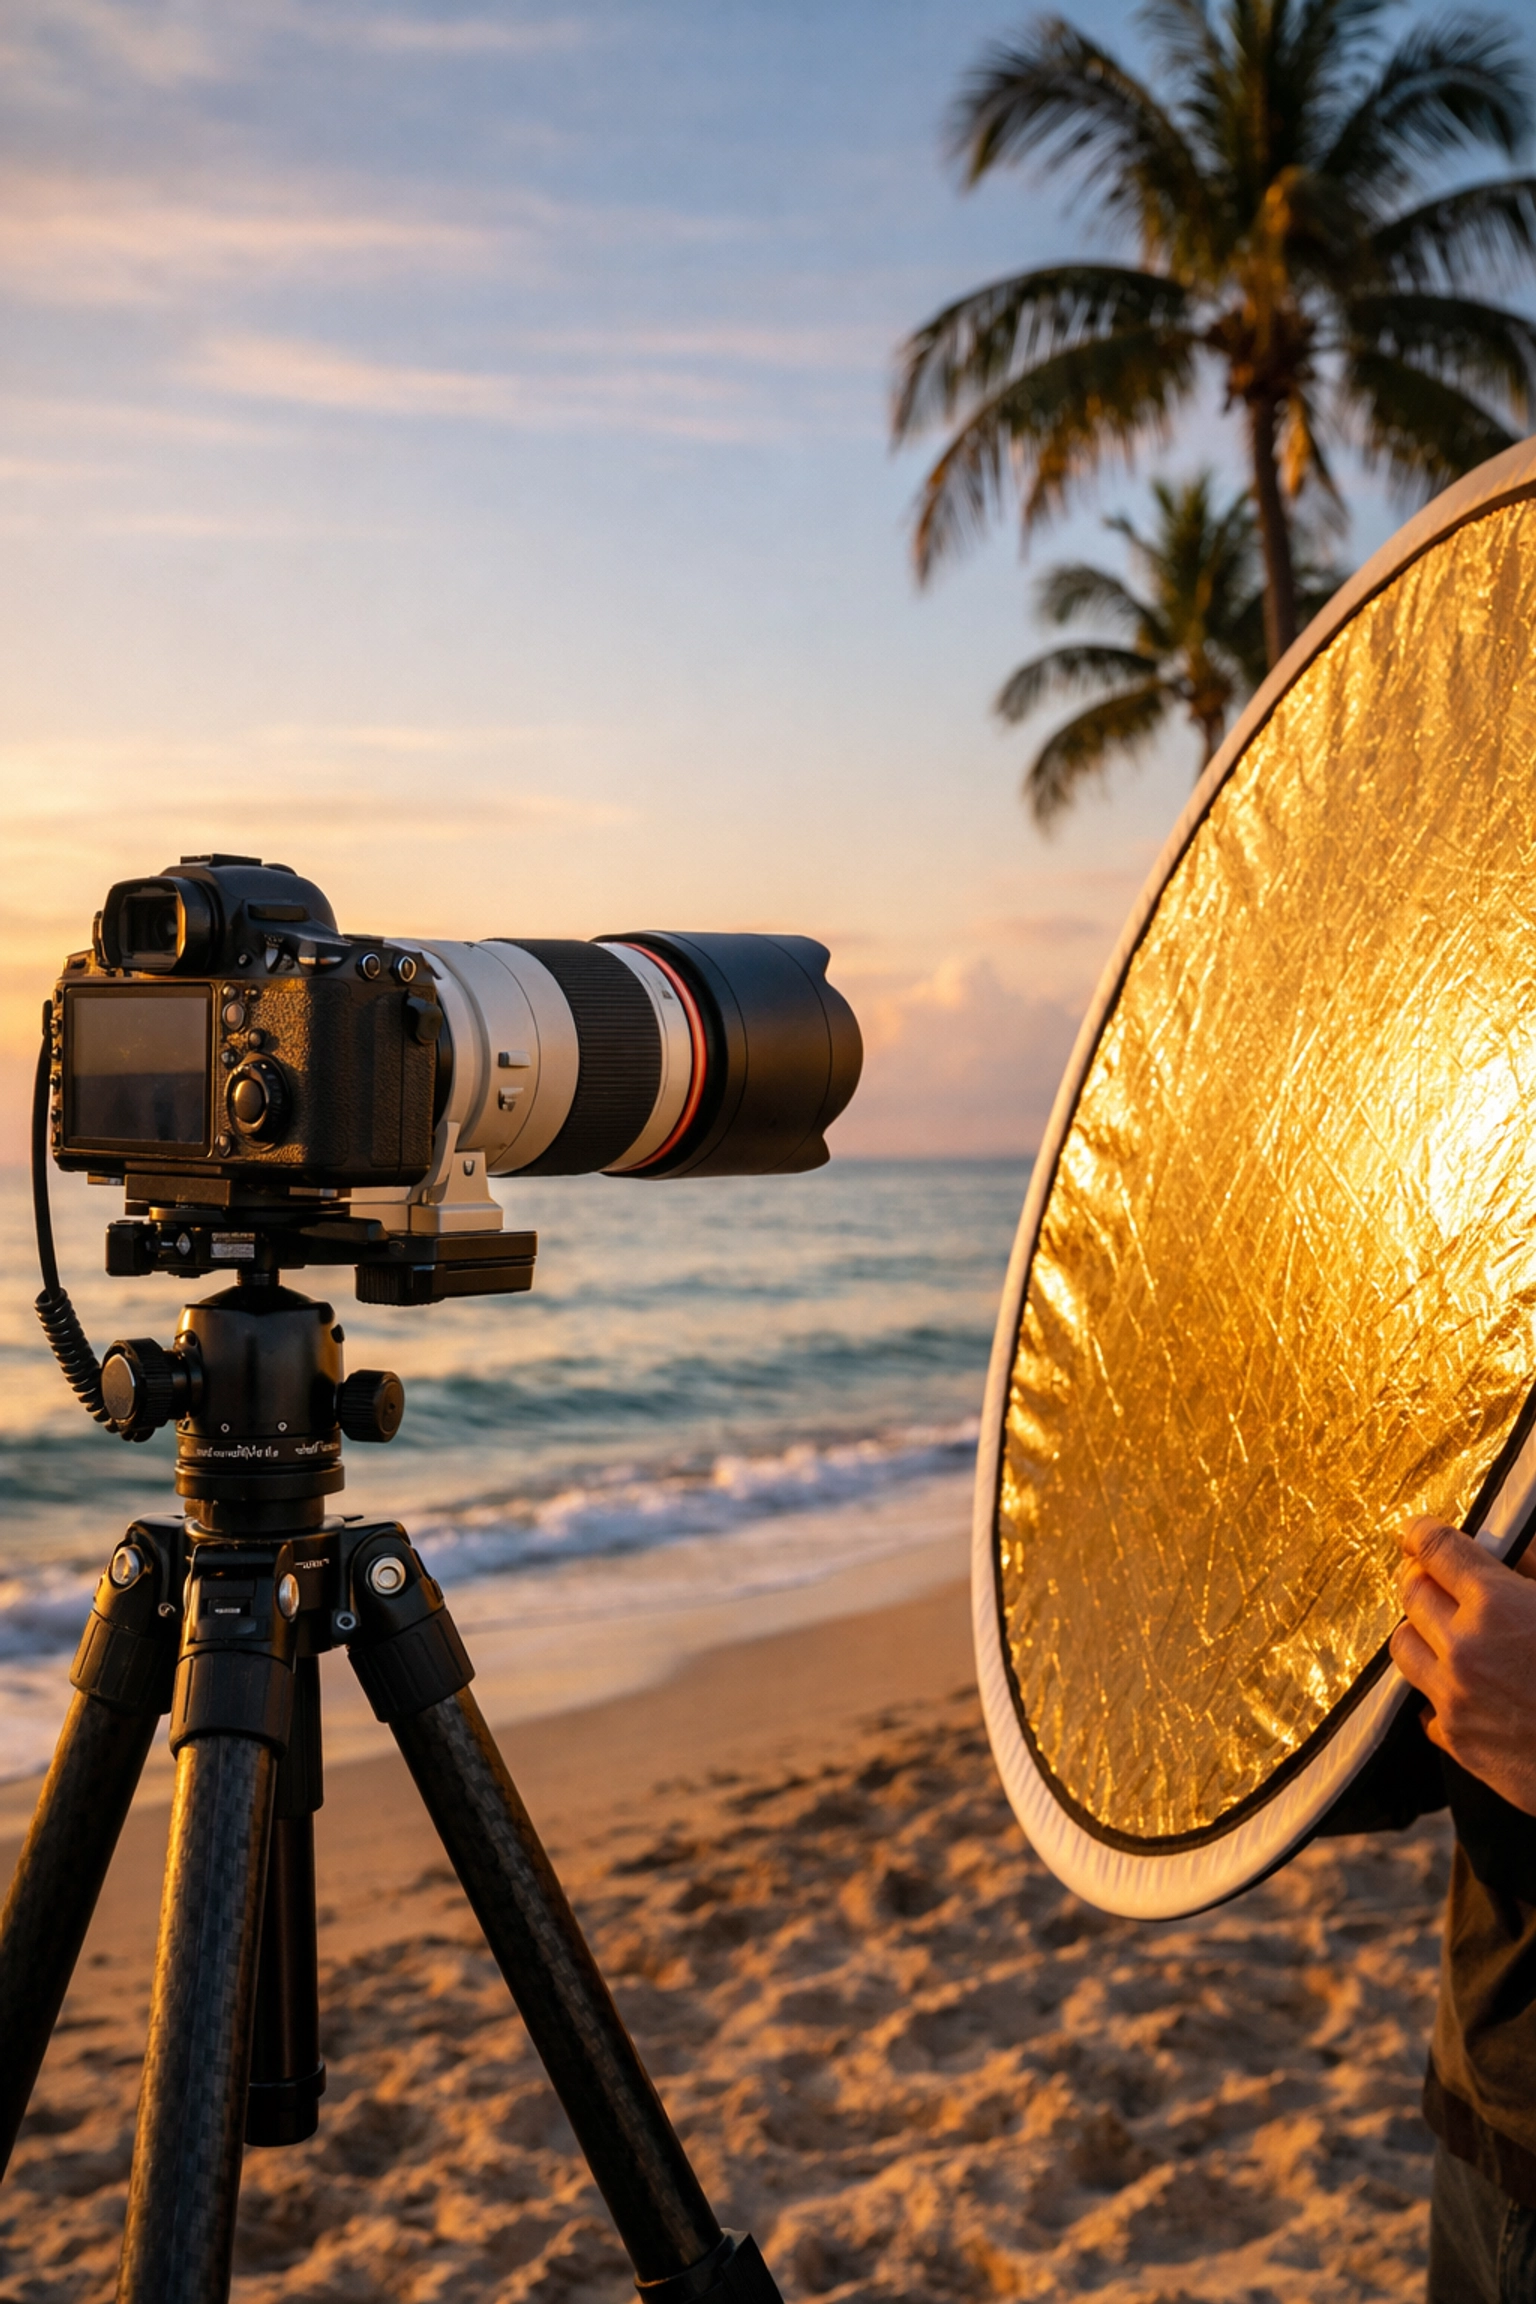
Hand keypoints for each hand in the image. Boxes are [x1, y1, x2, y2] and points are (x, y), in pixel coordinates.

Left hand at [1390, 1516, 1535, 1814]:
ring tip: (1445, 1632)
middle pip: (1411, 1594)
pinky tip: (1465, 1689)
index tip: (1416, 1532)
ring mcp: (1456, 1697)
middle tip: (1434, 1578)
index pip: (1437, 1550)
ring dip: (1420, 1632)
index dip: (1423, 1535)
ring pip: (1404, 1647)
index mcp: (1497, 1603)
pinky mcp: (1459, 1741)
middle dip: (1420, 1579)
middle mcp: (1465, 1647)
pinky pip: (1425, 1705)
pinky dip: (1438, 1692)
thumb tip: (1512, 1549)